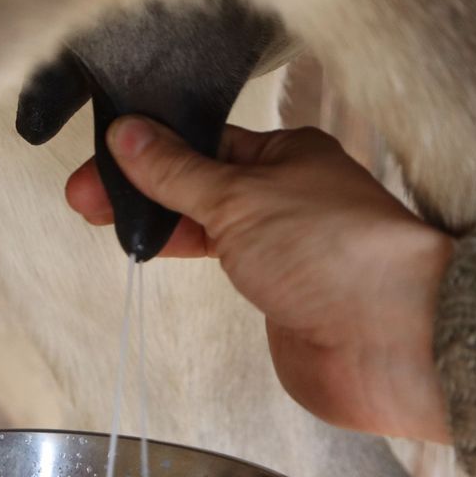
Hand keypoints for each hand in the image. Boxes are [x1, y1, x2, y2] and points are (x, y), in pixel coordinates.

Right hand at [66, 118, 453, 440]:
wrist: (390, 341)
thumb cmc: (336, 253)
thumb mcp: (238, 197)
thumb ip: (177, 171)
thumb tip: (130, 135)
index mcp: (287, 154)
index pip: (203, 140)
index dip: (148, 149)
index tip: (101, 161)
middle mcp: (287, 195)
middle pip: (199, 182)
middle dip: (143, 189)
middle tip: (85, 201)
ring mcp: (283, 246)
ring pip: (209, 223)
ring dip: (162, 223)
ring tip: (111, 227)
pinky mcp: (280, 293)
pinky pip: (225, 265)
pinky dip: (188, 255)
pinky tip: (158, 254)